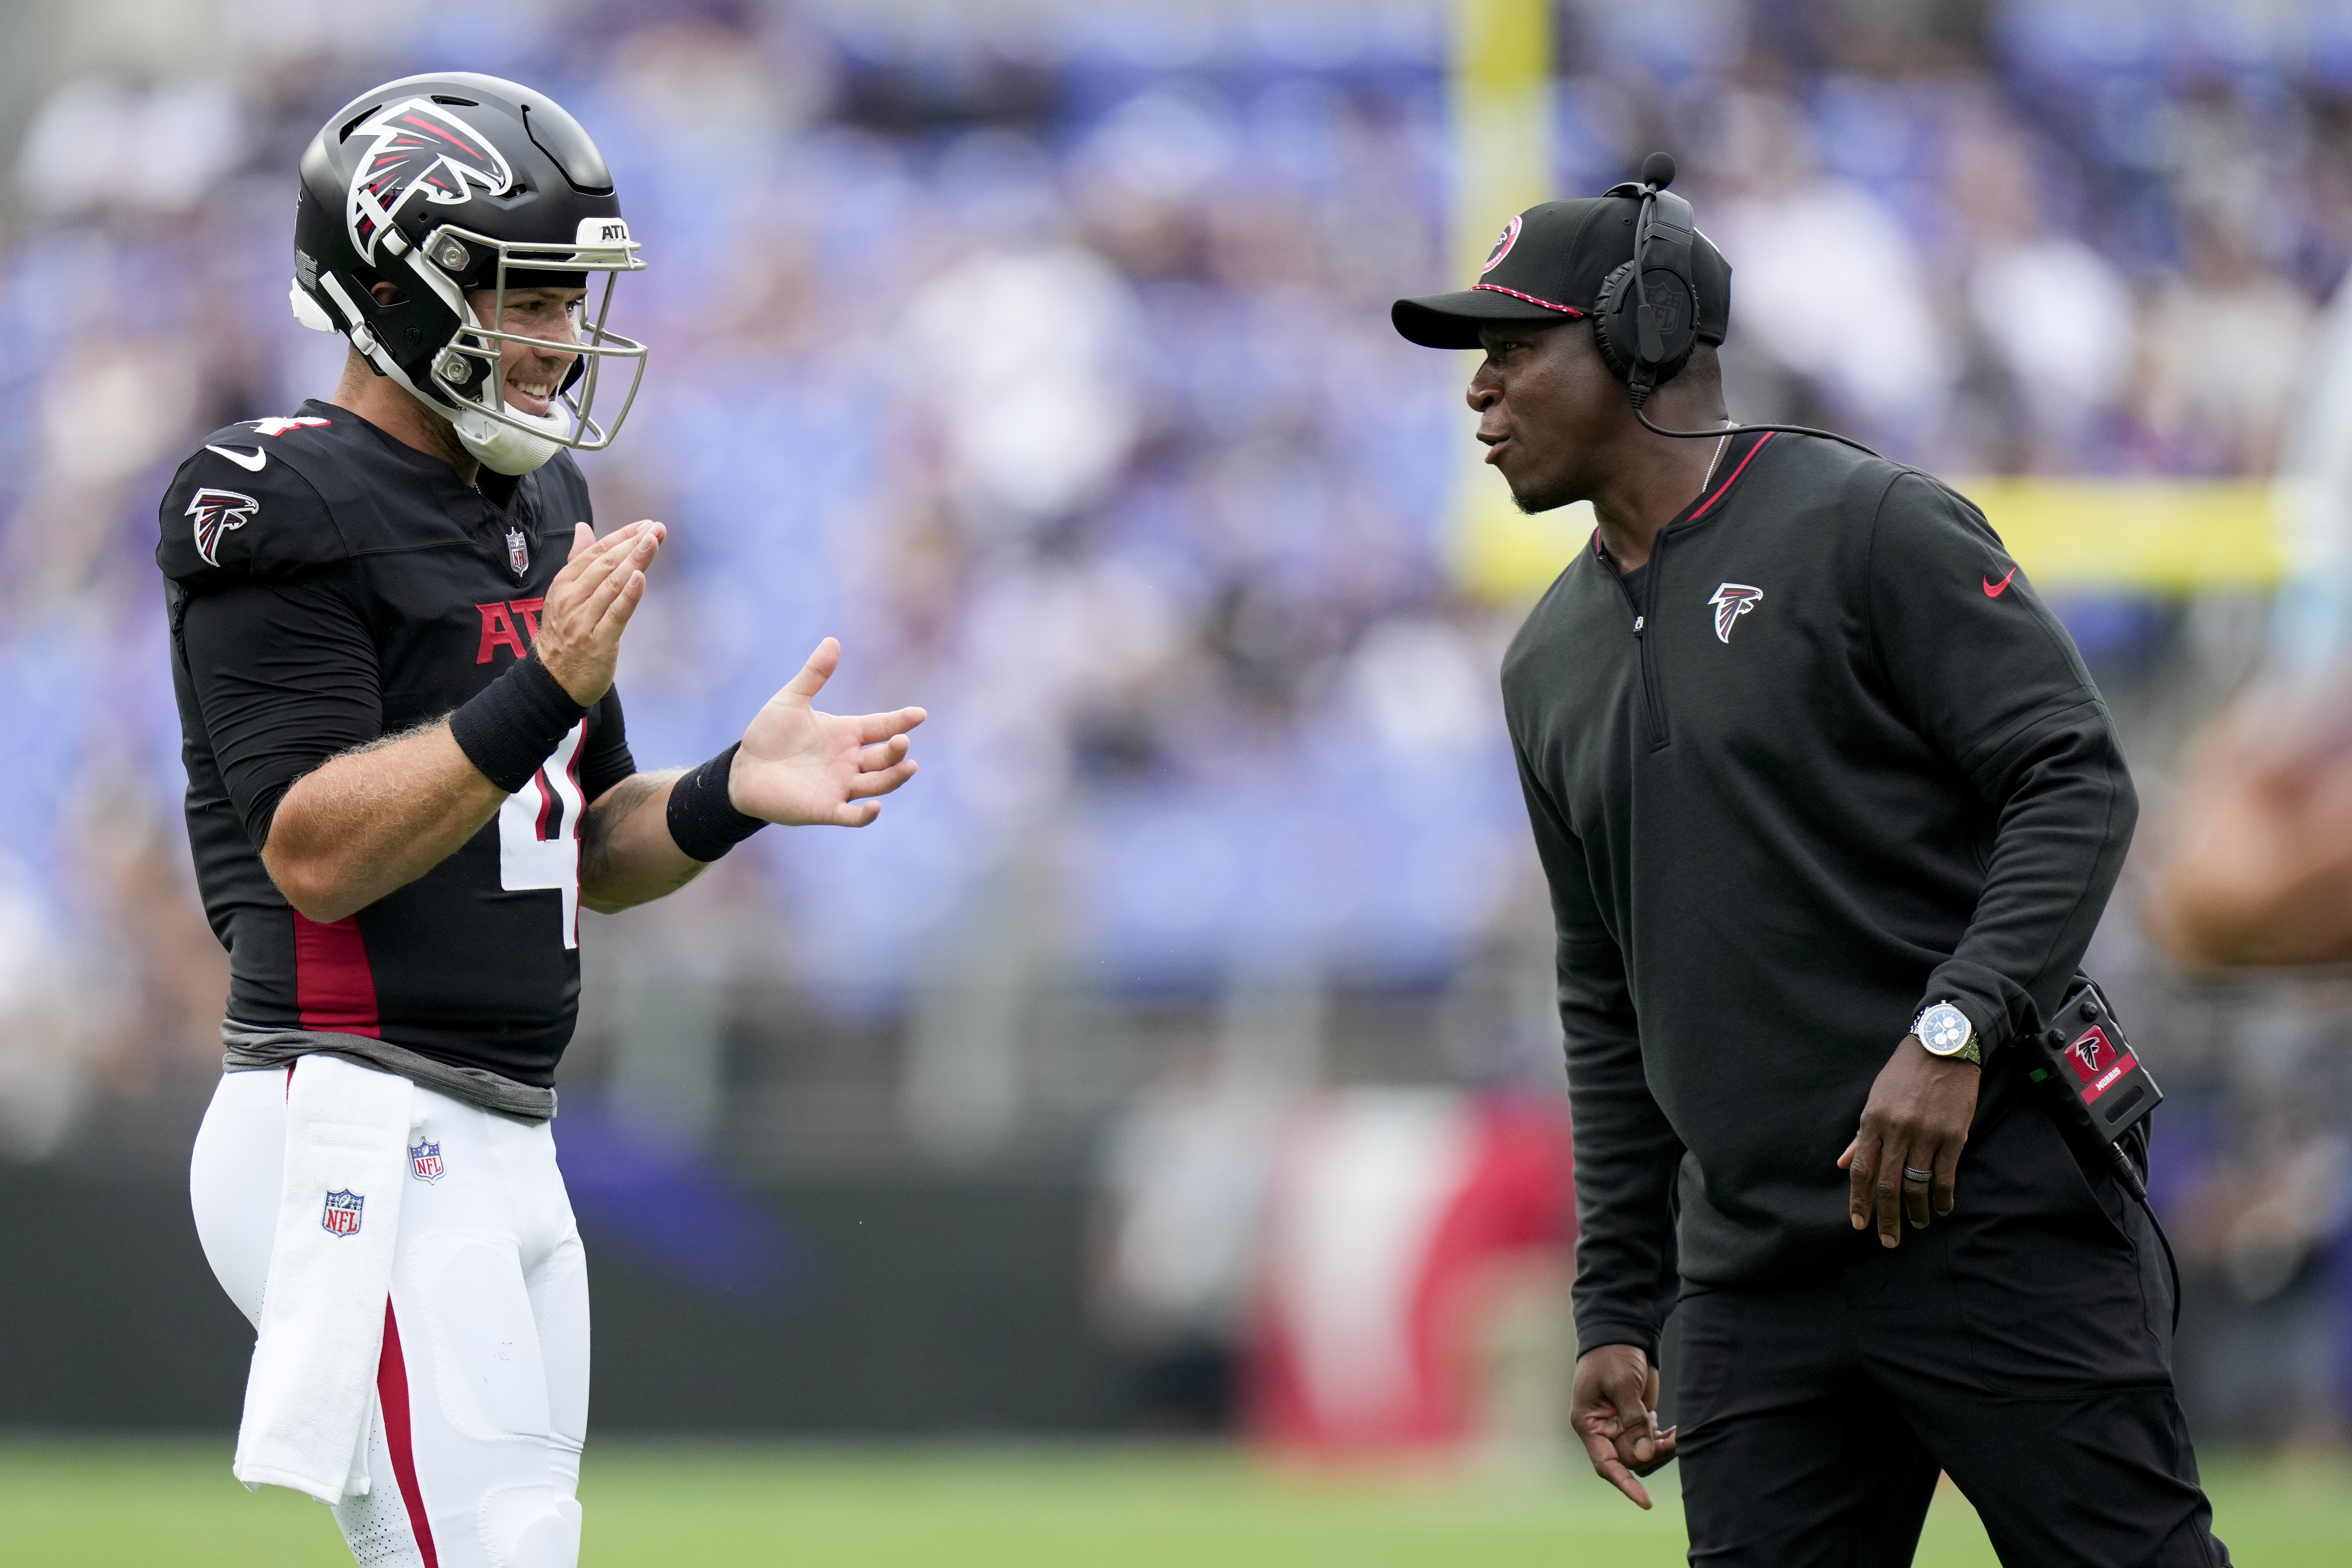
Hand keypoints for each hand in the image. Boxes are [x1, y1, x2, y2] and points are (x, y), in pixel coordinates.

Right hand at [534, 520, 663, 704]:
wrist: (553, 679)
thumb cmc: (565, 633)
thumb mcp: (565, 593)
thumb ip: (577, 561)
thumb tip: (583, 528)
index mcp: (564, 584)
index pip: (595, 553)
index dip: (621, 537)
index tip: (644, 525)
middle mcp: (572, 599)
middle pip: (605, 565)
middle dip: (632, 544)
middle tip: (656, 529)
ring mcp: (584, 620)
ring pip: (612, 585)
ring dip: (635, 561)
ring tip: (653, 542)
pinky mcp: (598, 641)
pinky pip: (616, 614)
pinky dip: (628, 595)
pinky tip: (640, 578)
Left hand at [729, 638, 925, 826]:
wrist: (742, 770)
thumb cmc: (768, 734)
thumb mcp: (790, 700)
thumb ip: (814, 675)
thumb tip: (833, 641)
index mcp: (846, 733)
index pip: (881, 725)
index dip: (901, 720)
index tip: (919, 714)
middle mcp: (850, 761)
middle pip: (884, 757)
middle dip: (897, 749)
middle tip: (902, 740)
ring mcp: (841, 786)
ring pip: (877, 784)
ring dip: (894, 777)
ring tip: (908, 766)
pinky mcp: (826, 809)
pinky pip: (852, 816)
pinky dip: (866, 815)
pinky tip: (875, 807)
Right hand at [1570, 1344, 1676, 1508]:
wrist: (1619, 1335)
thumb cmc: (1612, 1356)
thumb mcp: (1622, 1383)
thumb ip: (1633, 1419)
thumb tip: (1644, 1455)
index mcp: (1589, 1424)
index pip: (1606, 1464)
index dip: (1625, 1485)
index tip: (1646, 1502)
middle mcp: (1602, 1431)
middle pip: (1630, 1460)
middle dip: (1654, 1454)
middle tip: (1675, 1439)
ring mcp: (1618, 1427)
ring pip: (1642, 1455)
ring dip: (1662, 1449)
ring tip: (1678, 1434)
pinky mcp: (1633, 1421)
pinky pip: (1649, 1443)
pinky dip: (1664, 1440)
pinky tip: (1674, 1431)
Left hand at [1838, 1035, 1980, 1246]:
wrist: (1942, 1047)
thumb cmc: (1904, 1074)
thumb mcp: (1875, 1099)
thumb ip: (1862, 1136)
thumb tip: (1843, 1164)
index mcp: (1873, 1121)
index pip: (1862, 1170)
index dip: (1859, 1200)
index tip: (1859, 1224)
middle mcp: (1897, 1131)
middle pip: (1888, 1185)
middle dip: (1886, 1218)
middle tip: (1888, 1241)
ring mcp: (1927, 1135)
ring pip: (1917, 1185)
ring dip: (1916, 1213)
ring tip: (1917, 1225)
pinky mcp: (1954, 1136)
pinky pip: (1946, 1176)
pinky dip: (1943, 1198)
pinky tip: (1942, 1209)